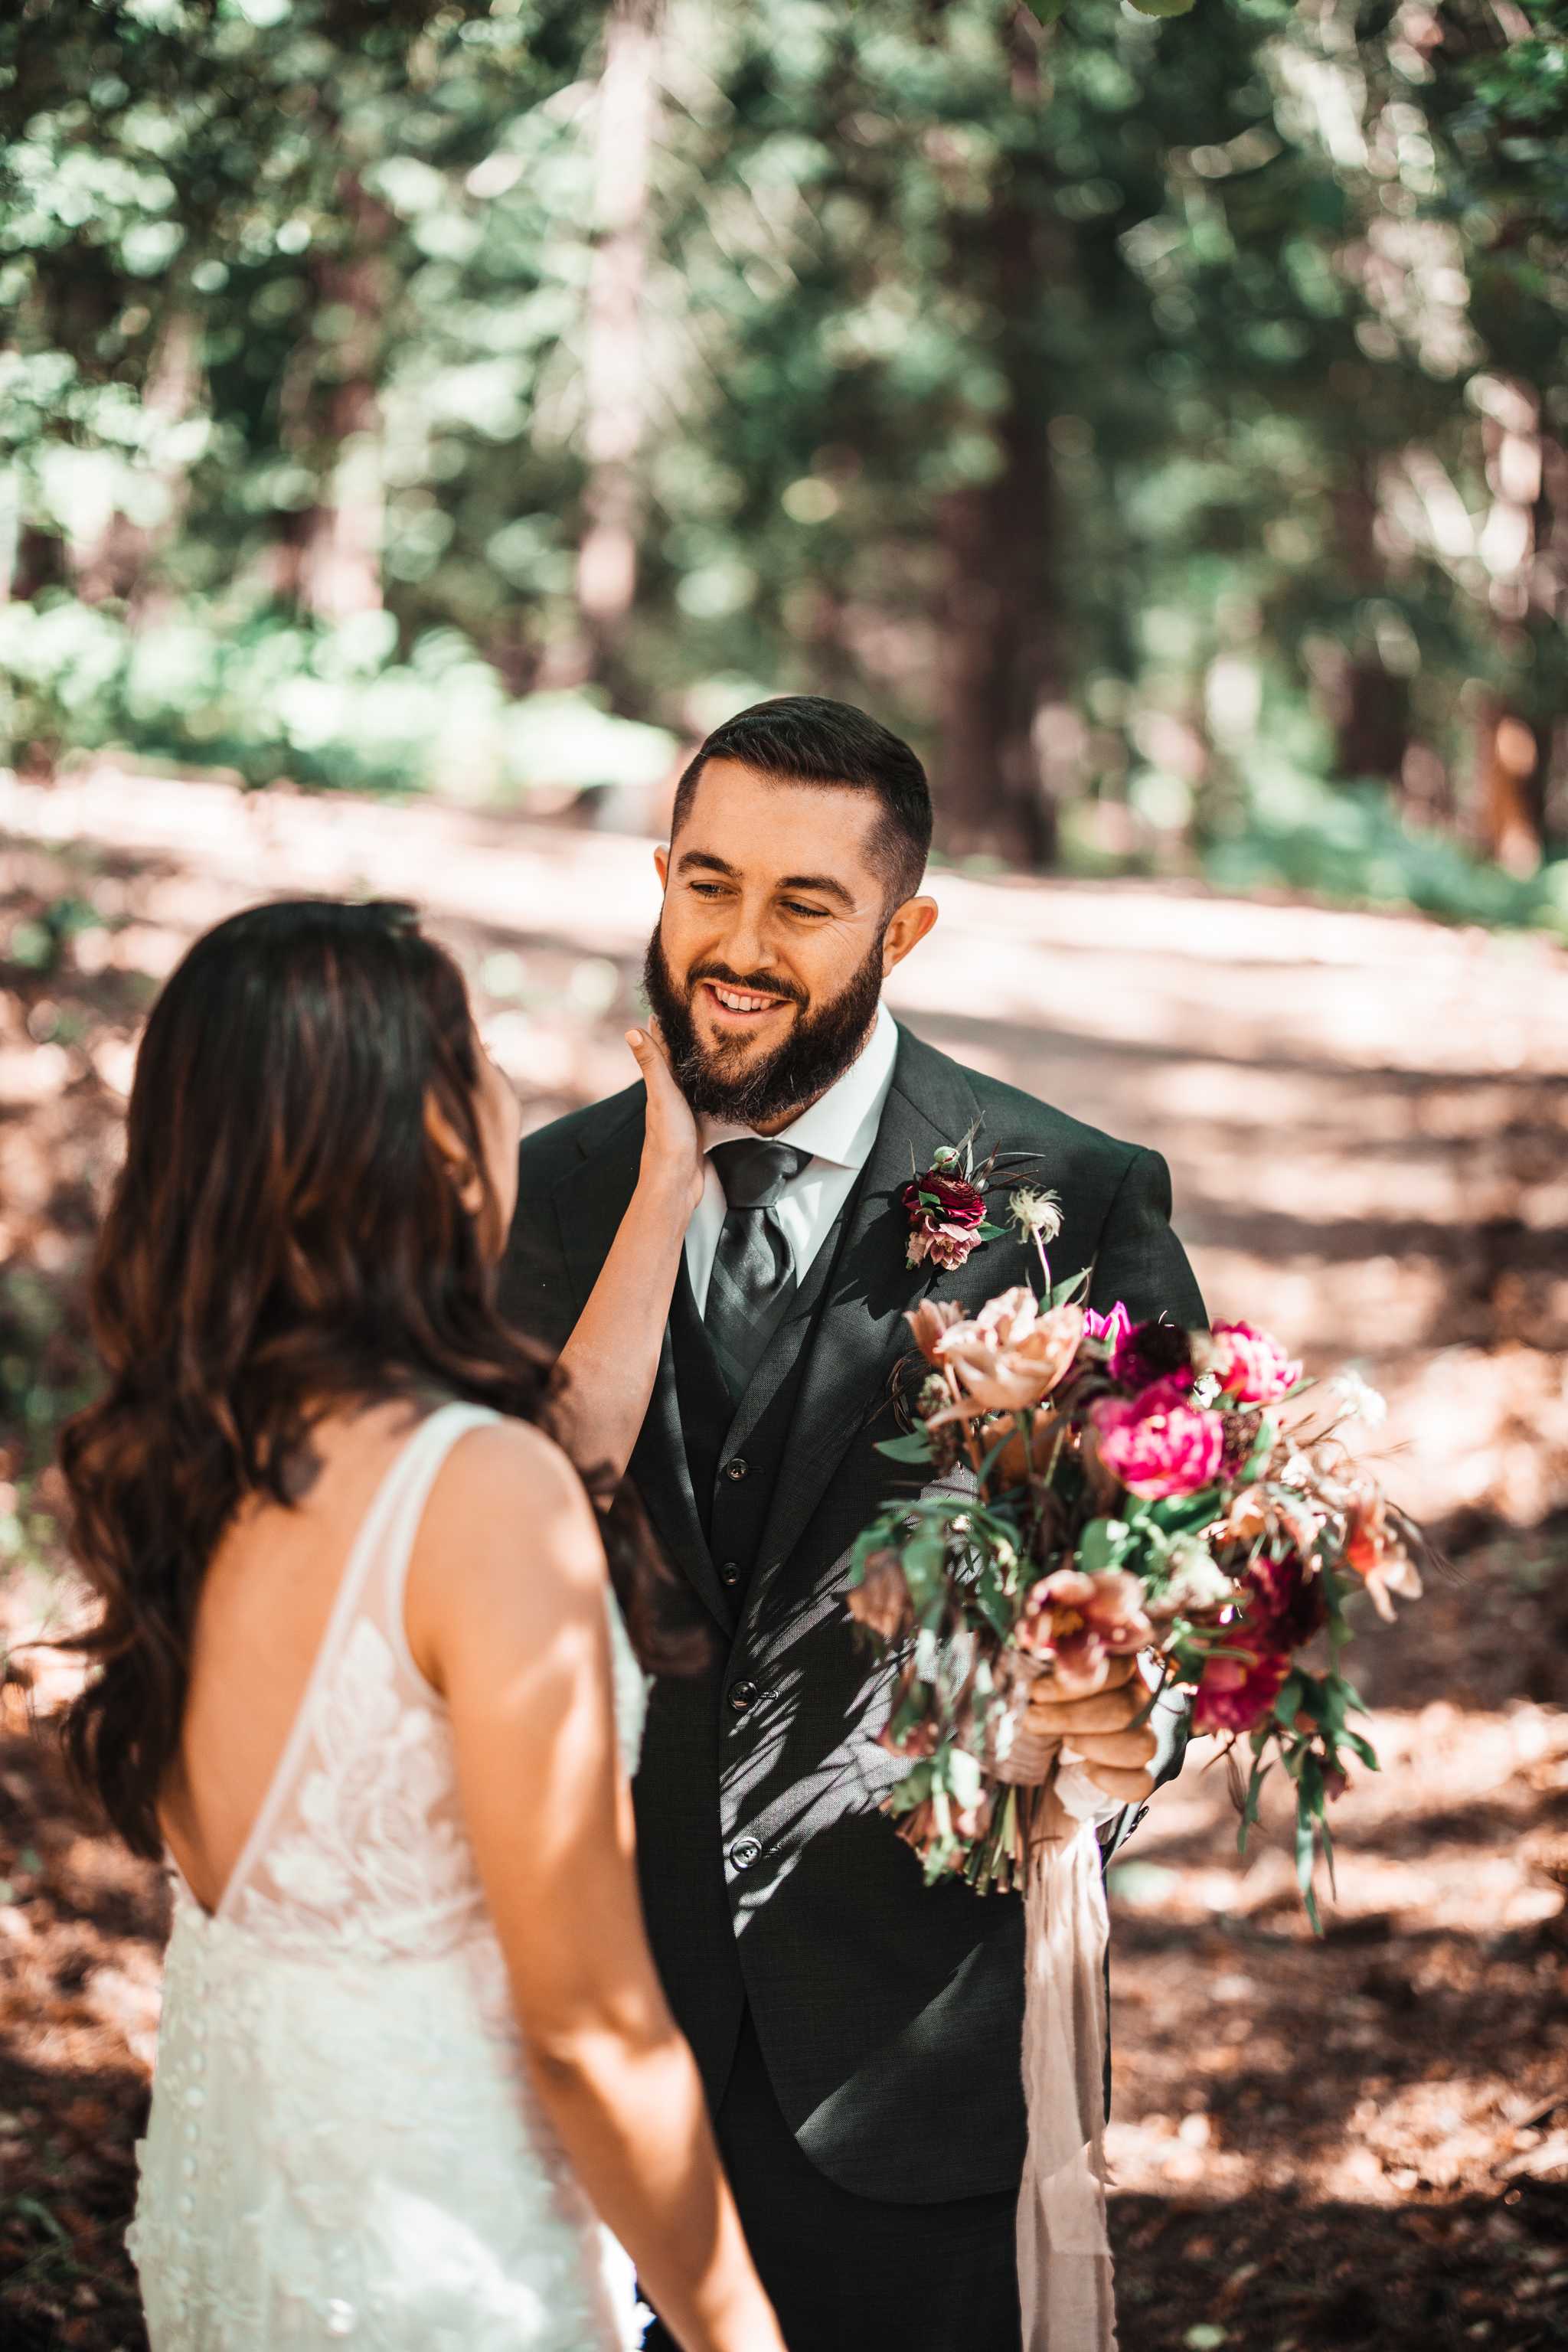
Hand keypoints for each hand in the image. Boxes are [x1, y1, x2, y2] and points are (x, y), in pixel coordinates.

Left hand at [627, 1021, 704, 1217]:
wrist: (677, 1182)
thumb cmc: (668, 1140)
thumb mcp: (662, 1096)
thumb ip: (651, 1064)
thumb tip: (630, 1030)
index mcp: (660, 1085)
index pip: (661, 1048)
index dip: (664, 1026)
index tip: (671, 1001)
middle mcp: (670, 1095)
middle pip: (677, 1062)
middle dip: (685, 1041)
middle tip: (696, 1016)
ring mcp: (684, 1111)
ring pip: (691, 1080)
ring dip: (699, 1063)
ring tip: (711, 1043)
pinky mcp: (698, 1126)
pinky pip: (704, 1099)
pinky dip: (711, 1087)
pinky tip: (721, 1084)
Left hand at [1023, 1655, 1156, 1807]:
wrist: (1035, 1759)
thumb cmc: (1037, 1708)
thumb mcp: (1036, 1683)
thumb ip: (1041, 1663)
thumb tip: (1030, 1647)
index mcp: (1121, 1667)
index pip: (1122, 1667)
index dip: (1081, 1681)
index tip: (1038, 1693)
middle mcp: (1141, 1700)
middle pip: (1130, 1707)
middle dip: (1074, 1716)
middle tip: (1035, 1720)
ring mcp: (1146, 1738)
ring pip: (1142, 1744)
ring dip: (1093, 1745)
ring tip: (1062, 1743)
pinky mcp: (1140, 1776)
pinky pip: (1141, 1782)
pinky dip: (1112, 1779)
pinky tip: (1085, 1770)